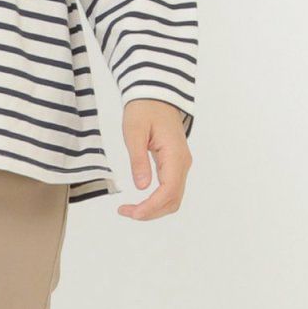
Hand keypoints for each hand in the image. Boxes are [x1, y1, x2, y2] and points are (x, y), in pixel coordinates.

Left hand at [116, 100, 191, 220]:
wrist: (156, 96)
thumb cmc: (144, 109)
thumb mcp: (134, 132)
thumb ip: (138, 160)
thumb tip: (141, 187)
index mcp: (175, 155)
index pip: (168, 191)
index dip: (151, 206)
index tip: (132, 212)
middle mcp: (182, 163)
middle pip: (173, 200)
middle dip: (151, 211)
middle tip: (125, 212)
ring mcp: (180, 164)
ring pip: (173, 197)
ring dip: (154, 208)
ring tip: (130, 209)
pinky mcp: (175, 164)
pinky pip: (170, 189)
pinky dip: (156, 200)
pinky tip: (140, 200)